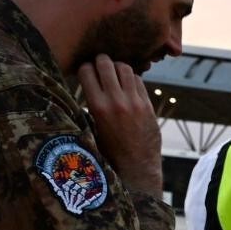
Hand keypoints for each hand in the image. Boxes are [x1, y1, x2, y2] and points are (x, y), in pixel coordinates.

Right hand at [77, 54, 162, 194]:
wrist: (137, 167)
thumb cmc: (110, 152)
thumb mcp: (92, 129)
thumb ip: (89, 107)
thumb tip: (82, 86)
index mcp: (97, 107)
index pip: (86, 70)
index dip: (84, 68)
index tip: (85, 72)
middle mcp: (116, 101)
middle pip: (105, 63)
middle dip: (100, 62)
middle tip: (99, 67)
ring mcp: (134, 102)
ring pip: (125, 67)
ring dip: (117, 67)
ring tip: (114, 75)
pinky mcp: (148, 105)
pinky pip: (138, 80)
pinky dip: (131, 79)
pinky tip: (127, 86)